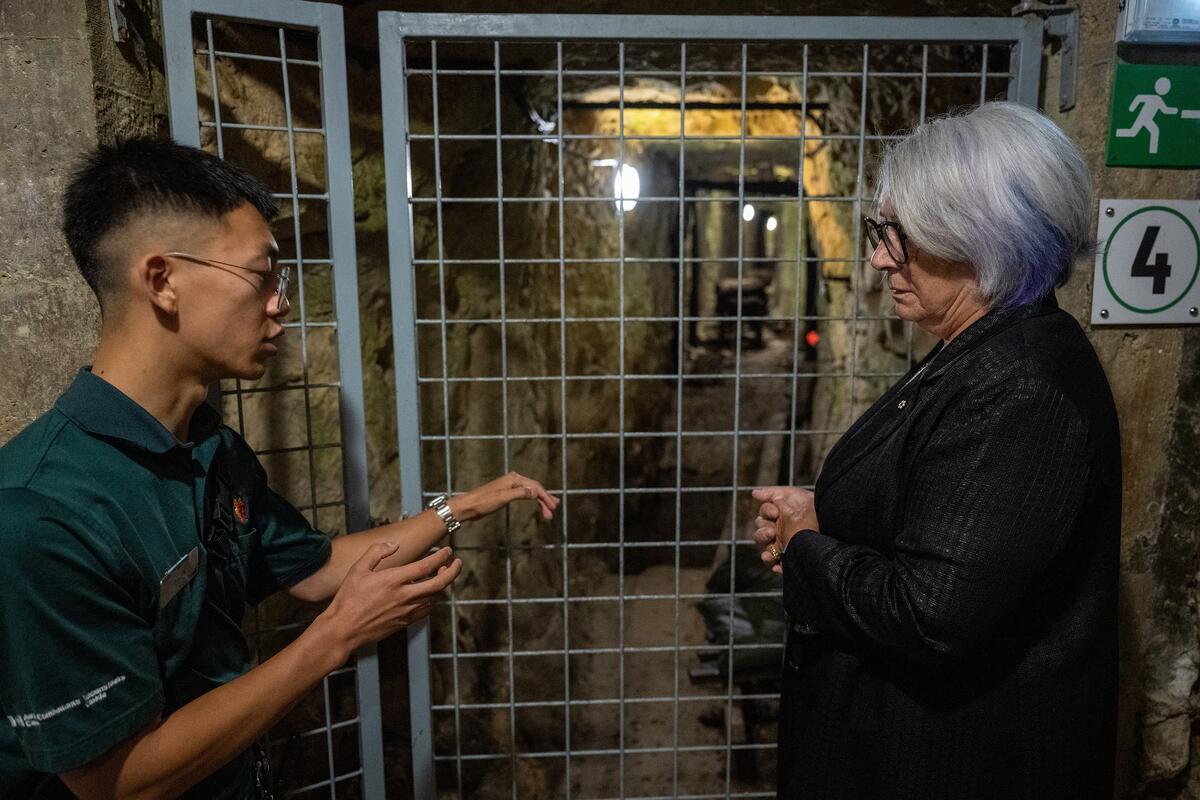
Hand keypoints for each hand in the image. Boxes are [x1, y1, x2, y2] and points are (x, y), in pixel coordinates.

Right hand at [317, 544, 461, 664]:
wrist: (343, 629)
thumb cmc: (348, 599)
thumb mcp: (358, 569)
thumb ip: (377, 552)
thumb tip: (394, 545)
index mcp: (394, 580)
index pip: (426, 566)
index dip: (441, 556)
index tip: (447, 550)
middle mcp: (404, 596)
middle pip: (439, 583)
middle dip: (453, 571)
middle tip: (457, 563)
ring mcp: (406, 611)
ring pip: (435, 597)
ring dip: (442, 585)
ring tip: (441, 575)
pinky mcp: (404, 622)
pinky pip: (426, 610)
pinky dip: (432, 600)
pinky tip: (428, 594)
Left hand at [450, 471, 559, 522]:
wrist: (468, 506)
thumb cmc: (484, 502)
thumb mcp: (503, 498)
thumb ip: (520, 494)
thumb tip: (536, 491)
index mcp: (514, 479)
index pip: (535, 487)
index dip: (545, 497)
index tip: (553, 508)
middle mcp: (514, 480)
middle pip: (534, 489)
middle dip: (545, 500)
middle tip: (553, 512)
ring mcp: (510, 486)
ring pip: (530, 492)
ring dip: (540, 502)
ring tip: (548, 512)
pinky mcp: (506, 493)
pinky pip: (524, 496)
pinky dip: (532, 501)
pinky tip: (536, 505)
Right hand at [752, 486, 818, 567]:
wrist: (831, 523)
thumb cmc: (813, 508)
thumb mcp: (794, 496)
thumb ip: (772, 494)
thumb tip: (754, 493)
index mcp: (778, 516)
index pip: (763, 515)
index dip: (766, 513)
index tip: (775, 512)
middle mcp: (779, 531)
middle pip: (760, 534)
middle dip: (763, 533)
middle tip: (772, 532)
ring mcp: (784, 546)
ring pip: (765, 550)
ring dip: (766, 550)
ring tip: (771, 552)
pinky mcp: (789, 560)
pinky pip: (775, 565)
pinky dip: (775, 565)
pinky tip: (778, 565)